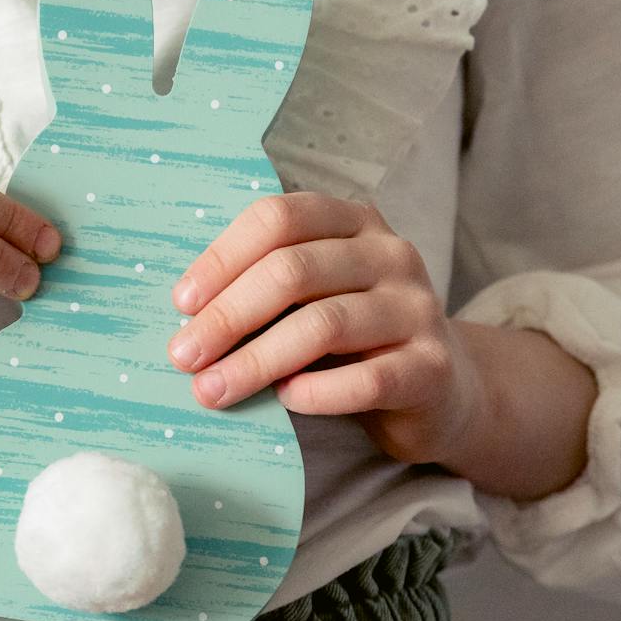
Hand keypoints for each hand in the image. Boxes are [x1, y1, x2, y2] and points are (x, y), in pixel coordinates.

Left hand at [164, 191, 486, 465]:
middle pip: (293, 271)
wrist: (439, 390)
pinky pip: (366, 379)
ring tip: (211, 390)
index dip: (222, 258)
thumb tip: (183, 315)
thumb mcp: (310, 297)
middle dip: (227, 316)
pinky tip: (285, 401)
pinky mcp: (432, 367)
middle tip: (182, 356)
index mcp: (352, 222)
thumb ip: (262, 290)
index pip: (278, 219)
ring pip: (324, 325)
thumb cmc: (351, 339)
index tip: (180, 303)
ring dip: (256, 360)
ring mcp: (417, 308)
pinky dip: (317, 392)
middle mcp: (391, 254)